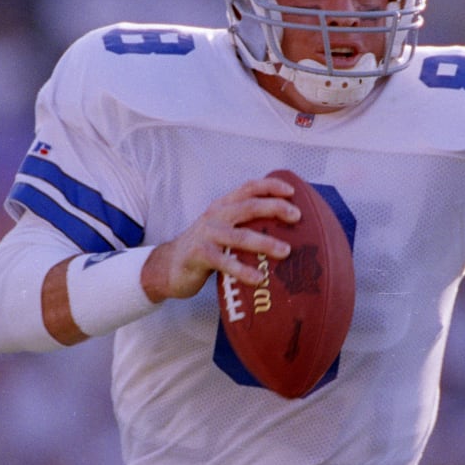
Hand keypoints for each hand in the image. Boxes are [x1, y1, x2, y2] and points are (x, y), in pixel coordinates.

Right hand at [141, 177, 299, 302]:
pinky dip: (242, 270)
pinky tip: (258, 278)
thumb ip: (243, 226)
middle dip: (274, 208)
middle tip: (296, 216)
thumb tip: (284, 233)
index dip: (270, 186)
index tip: (292, 191)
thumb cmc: (203, 249)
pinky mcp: (199, 255)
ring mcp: (207, 235)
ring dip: (265, 242)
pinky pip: (224, 262)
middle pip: (248, 206)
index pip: (248, 188)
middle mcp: (215, 216)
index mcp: (223, 206)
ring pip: (240, 236)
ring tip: (286, 251)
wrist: (167, 266)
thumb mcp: (222, 230)